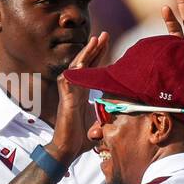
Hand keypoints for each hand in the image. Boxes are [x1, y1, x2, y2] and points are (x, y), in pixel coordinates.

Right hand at [48, 31, 108, 164]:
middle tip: (104, 34)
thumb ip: (103, 114)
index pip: (91, 69)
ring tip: (95, 40)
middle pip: (85, 63)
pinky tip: (83, 59)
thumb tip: (118, 113)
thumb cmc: (79, 138)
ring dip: (86, 53)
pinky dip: (77, 69)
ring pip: (77, 66)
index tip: (107, 42)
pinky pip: (70, 79)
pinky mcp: (66, 98)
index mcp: (80, 92)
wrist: (66, 150)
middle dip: (95, 48)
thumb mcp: (97, 122)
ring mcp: (68, 92)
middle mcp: (74, 89)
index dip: (98, 55)